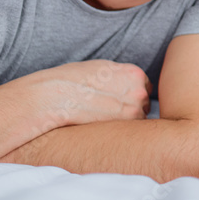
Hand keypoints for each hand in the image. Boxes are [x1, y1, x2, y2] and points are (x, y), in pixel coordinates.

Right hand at [27, 60, 150, 128]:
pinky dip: (119, 132)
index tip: (119, 99)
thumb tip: (126, 83)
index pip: (144, 87)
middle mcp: (139, 91)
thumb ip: (119, 76)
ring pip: (138, 119)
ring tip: (102, 118)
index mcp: (134, 73)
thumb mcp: (100, 68)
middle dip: (131, 107)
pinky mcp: (124, 128)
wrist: (54, 96)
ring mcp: (135, 110)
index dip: (131, 94)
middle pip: (144, 104)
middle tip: (108, 110)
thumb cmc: (72, 80)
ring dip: (125, 121)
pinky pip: (129, 132)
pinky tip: (101, 126)